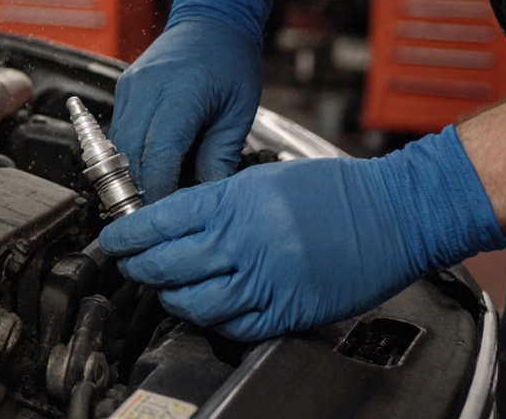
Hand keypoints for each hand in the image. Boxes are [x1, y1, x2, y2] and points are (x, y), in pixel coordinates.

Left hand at [98, 126, 505, 340]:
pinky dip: (211, 320)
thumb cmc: (331, 191)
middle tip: (129, 266)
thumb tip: (172, 221)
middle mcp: (241, 243)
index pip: (157, 222)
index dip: (125, 235)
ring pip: (191, 302)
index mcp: (231, 203)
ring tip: (163, 289)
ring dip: (169, 298)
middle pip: (164, 266)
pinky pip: (232, 326)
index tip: (113, 240)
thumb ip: (213, 200)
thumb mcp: (260, 179)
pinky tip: (205, 308)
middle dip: (137, 269)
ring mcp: (263, 281)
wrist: (392, 214)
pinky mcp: (286, 311)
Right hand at [110, 0, 270, 202]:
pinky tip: (147, 164)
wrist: (212, 18)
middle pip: (130, 155)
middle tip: (154, 214)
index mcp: (181, 93)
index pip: (158, 155)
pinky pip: (118, 130)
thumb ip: (220, 156)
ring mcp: (130, 87)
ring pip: (118, 146)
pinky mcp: (124, 89)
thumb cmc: (230, 60)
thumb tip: (205, 196)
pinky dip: (129, 152)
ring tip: (150, 193)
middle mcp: (147, 89)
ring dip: (130, 173)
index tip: (165, 214)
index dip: (159, 191)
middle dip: (139, 189)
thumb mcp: (239, 111)